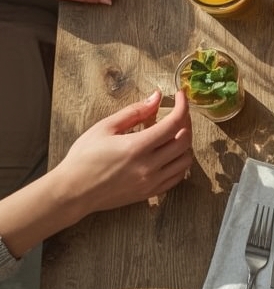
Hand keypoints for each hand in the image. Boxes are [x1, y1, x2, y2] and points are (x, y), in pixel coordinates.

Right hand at [53, 90, 192, 218]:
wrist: (72, 192)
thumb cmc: (83, 158)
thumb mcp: (105, 128)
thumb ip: (134, 112)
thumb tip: (156, 97)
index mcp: (137, 147)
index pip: (174, 123)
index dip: (182, 106)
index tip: (180, 96)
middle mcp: (149, 166)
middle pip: (185, 140)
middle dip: (186, 121)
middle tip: (178, 112)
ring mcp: (151, 182)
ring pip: (185, 160)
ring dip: (186, 143)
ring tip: (175, 132)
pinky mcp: (150, 193)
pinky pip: (177, 177)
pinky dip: (180, 162)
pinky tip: (171, 153)